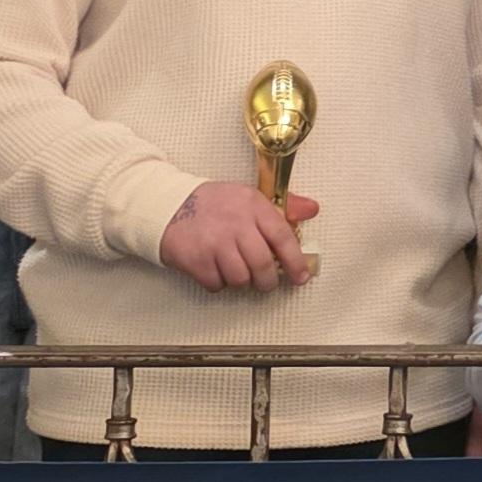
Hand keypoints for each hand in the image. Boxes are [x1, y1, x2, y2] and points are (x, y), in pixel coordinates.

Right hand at [158, 181, 321, 292]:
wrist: (169, 206)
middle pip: (262, 264)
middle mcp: (235, 223)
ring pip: (240, 279)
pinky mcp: (196, 259)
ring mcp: (214, 242)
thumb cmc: (214, 204)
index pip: (282, 236)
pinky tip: (215, 270)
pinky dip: (219, 283)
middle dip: (268, 281)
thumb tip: (312, 210)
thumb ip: (284, 206)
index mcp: (253, 205)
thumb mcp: (249, 197)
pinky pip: (217, 284)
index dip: (296, 261)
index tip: (301, 277)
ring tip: (236, 271)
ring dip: (242, 282)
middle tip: (266, 282)